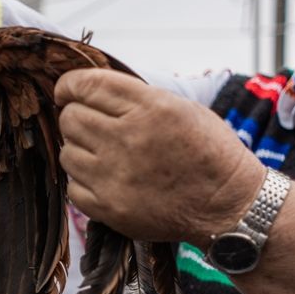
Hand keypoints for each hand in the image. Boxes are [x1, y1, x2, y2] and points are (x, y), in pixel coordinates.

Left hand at [55, 69, 266, 245]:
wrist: (228, 204)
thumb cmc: (208, 152)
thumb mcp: (181, 108)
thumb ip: (136, 97)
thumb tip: (89, 91)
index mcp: (150, 107)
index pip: (86, 85)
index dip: (69, 86)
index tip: (66, 92)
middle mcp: (129, 139)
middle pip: (71, 118)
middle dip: (76, 117)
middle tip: (93, 126)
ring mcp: (115, 176)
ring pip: (68, 152)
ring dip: (80, 150)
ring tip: (104, 155)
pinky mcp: (109, 208)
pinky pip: (73, 186)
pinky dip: (84, 182)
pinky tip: (106, 180)